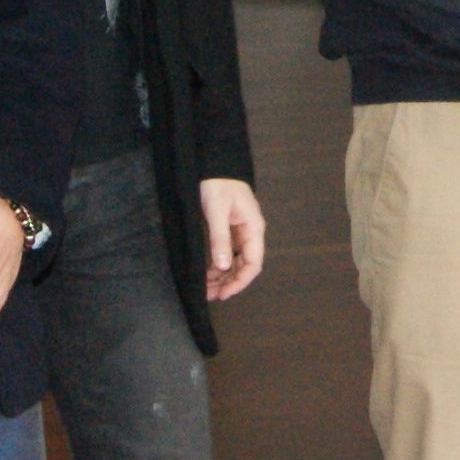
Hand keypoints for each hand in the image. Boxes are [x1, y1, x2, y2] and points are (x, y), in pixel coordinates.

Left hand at [197, 178, 266, 301]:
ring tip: (205, 289)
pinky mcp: (227, 232)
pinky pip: (225, 254)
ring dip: (222, 277)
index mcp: (253, 229)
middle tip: (210, 295)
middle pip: (244, 266)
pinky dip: (217, 266)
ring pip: (234, 263)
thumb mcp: (216, 211)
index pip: (253, 263)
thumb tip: (224, 265)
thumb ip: (220, 238)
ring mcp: (238, 233)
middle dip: (229, 282)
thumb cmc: (217, 183)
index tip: (224, 293)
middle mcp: (249, 234)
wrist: (213, 165)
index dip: (240, 281)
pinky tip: (206, 274)